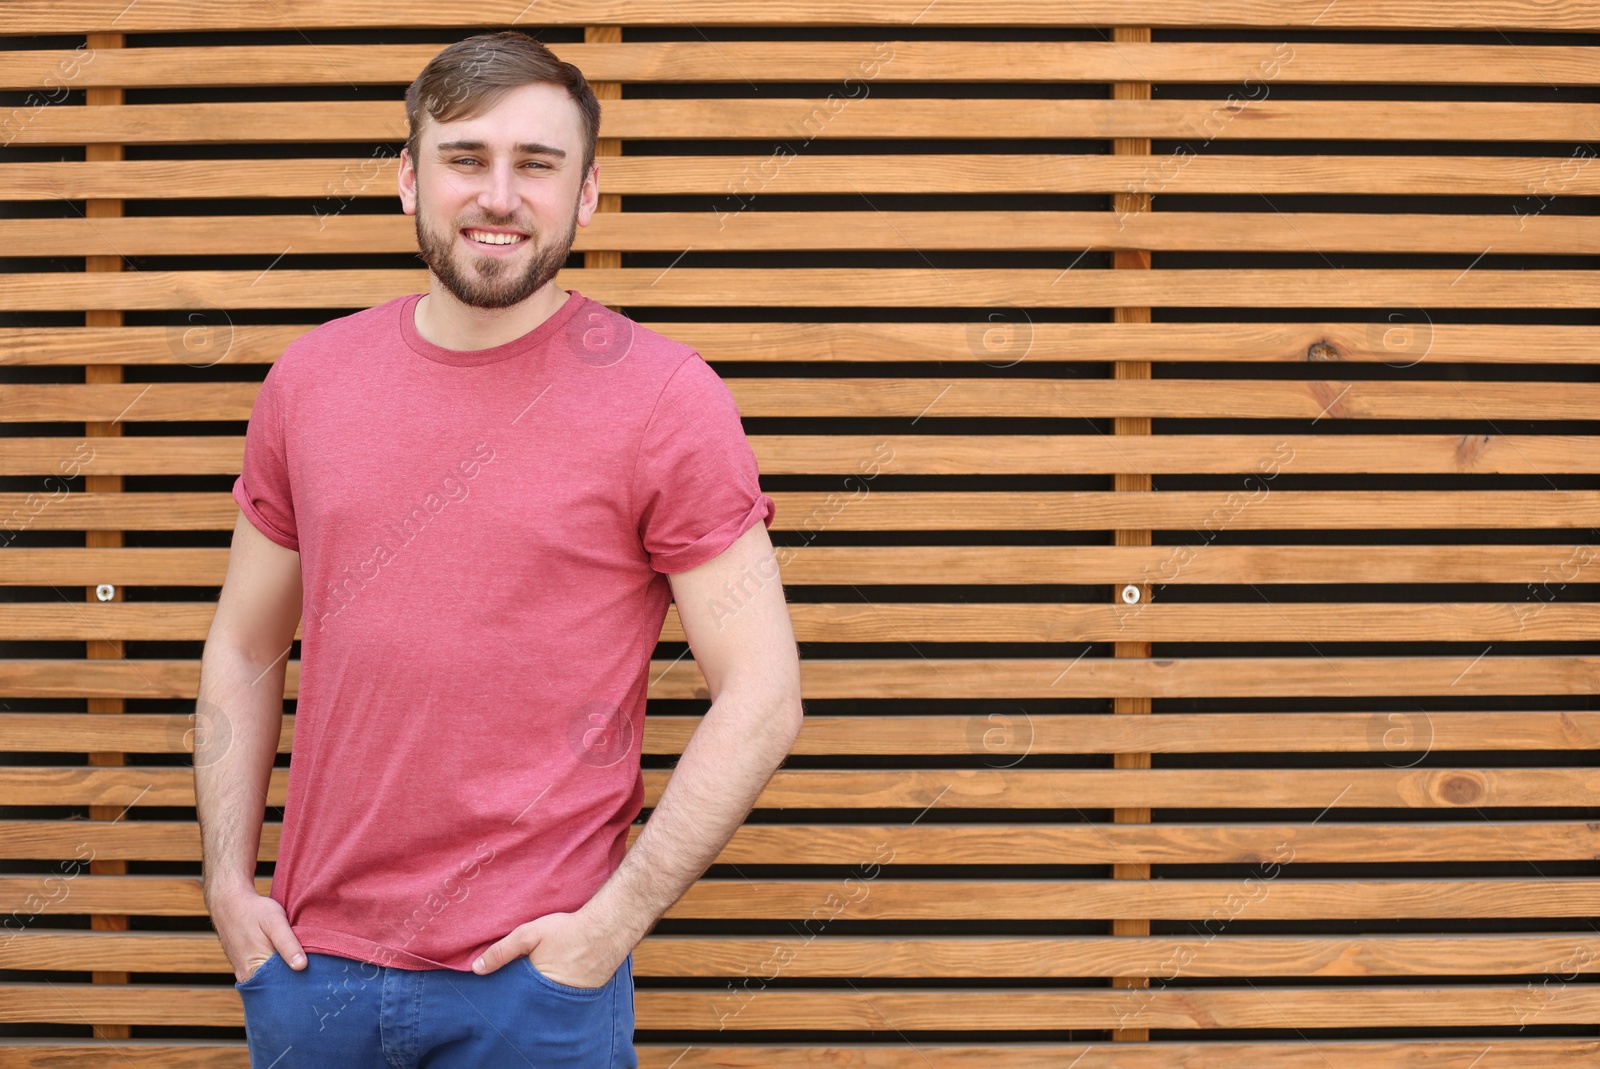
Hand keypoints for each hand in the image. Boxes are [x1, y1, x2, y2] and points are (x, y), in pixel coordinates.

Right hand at [207, 884, 308, 983]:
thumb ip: (288, 944)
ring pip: (270, 983)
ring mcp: (245, 975)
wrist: (230, 904)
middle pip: (276, 988)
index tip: (314, 980)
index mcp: (254, 969)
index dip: (299, 983)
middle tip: (312, 976)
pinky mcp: (245, 969)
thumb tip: (301, 966)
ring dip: (285, 977)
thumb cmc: (254, 911)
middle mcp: (248, 977)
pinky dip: (276, 972)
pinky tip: (287, 964)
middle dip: (293, 983)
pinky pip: (264, 977)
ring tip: (301, 968)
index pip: (281, 987)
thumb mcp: (275, 922)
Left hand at [470, 908, 628, 989]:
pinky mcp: (587, 994)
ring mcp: (573, 998)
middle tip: (523, 979)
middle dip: (525, 994)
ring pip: (550, 999)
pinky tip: (561, 974)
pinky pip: (567, 996)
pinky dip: (561, 989)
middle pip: (532, 1002)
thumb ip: (502, 951)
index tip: (501, 985)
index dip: (507, 992)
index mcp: (537, 988)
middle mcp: (555, 1000)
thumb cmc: (568, 930)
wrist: (608, 927)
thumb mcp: (529, 935)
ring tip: (541, 976)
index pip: (514, 998)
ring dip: (543, 992)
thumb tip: (476, 968)